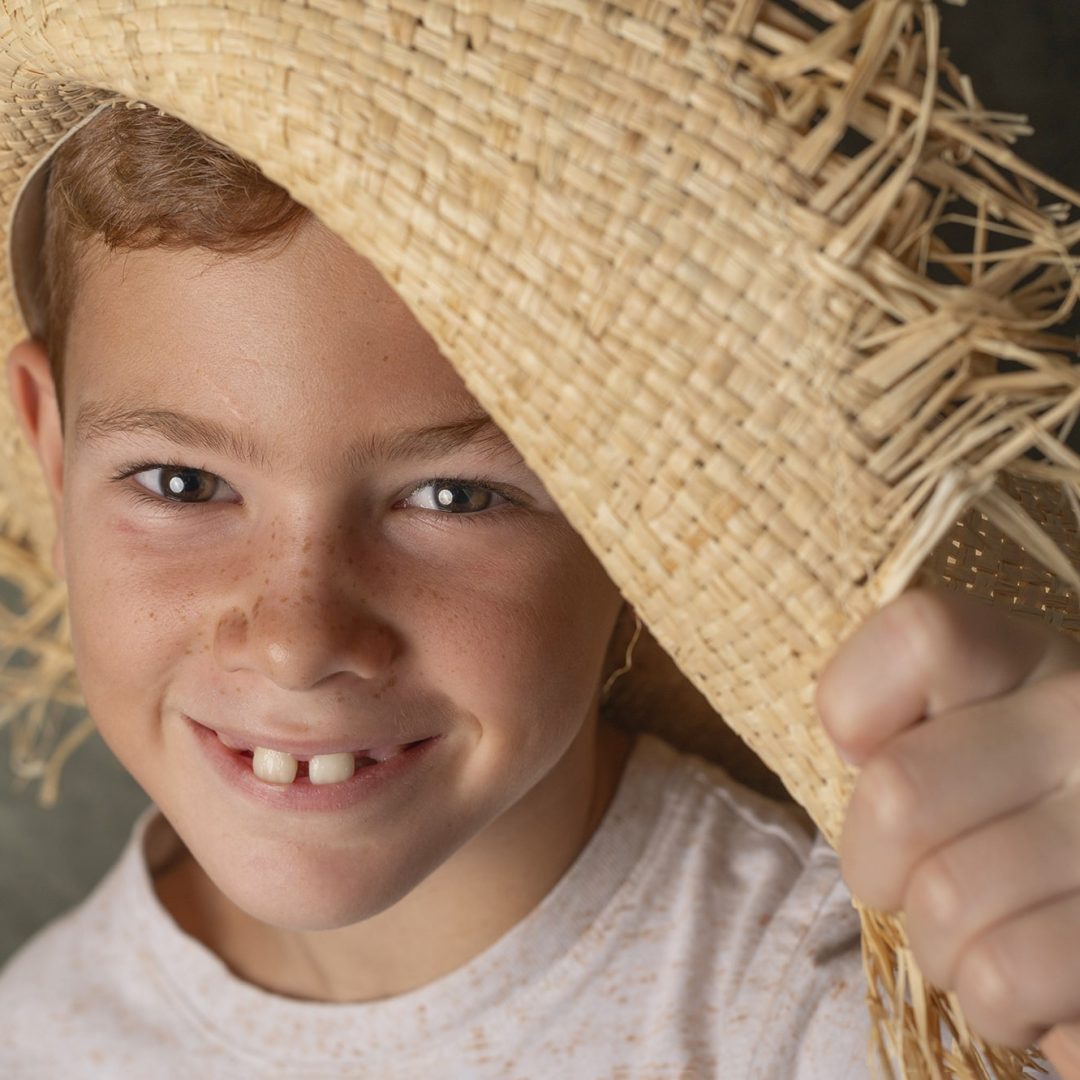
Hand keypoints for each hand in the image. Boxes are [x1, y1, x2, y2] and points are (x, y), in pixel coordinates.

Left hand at [816, 586, 1079, 1077]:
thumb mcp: (971, 742)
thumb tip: (855, 744)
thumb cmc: (1019, 824)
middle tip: (910, 886)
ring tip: (980, 940)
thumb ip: (911, 729)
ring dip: (940, 948)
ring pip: (946, 900)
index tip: (869, 754)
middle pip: (900, 792)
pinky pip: (1004, 977)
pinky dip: (994, 1005)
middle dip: (876, 867)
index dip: (858, 707)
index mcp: (1033, 660)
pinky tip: (1031, 988)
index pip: (920, 636)